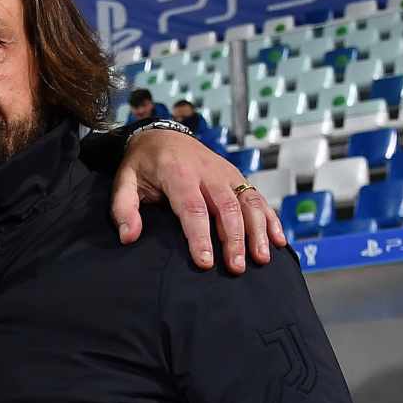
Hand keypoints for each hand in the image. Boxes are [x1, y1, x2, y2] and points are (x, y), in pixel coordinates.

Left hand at [112, 129, 287, 273]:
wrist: (162, 134)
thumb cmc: (142, 164)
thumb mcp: (124, 181)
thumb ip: (123, 209)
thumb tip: (128, 236)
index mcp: (178, 173)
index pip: (192, 208)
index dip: (200, 236)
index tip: (205, 262)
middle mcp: (207, 172)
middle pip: (226, 208)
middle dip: (234, 239)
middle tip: (236, 268)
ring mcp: (226, 173)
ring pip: (248, 202)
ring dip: (258, 231)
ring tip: (261, 259)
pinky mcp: (237, 176)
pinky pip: (258, 197)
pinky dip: (271, 219)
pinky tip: (279, 241)